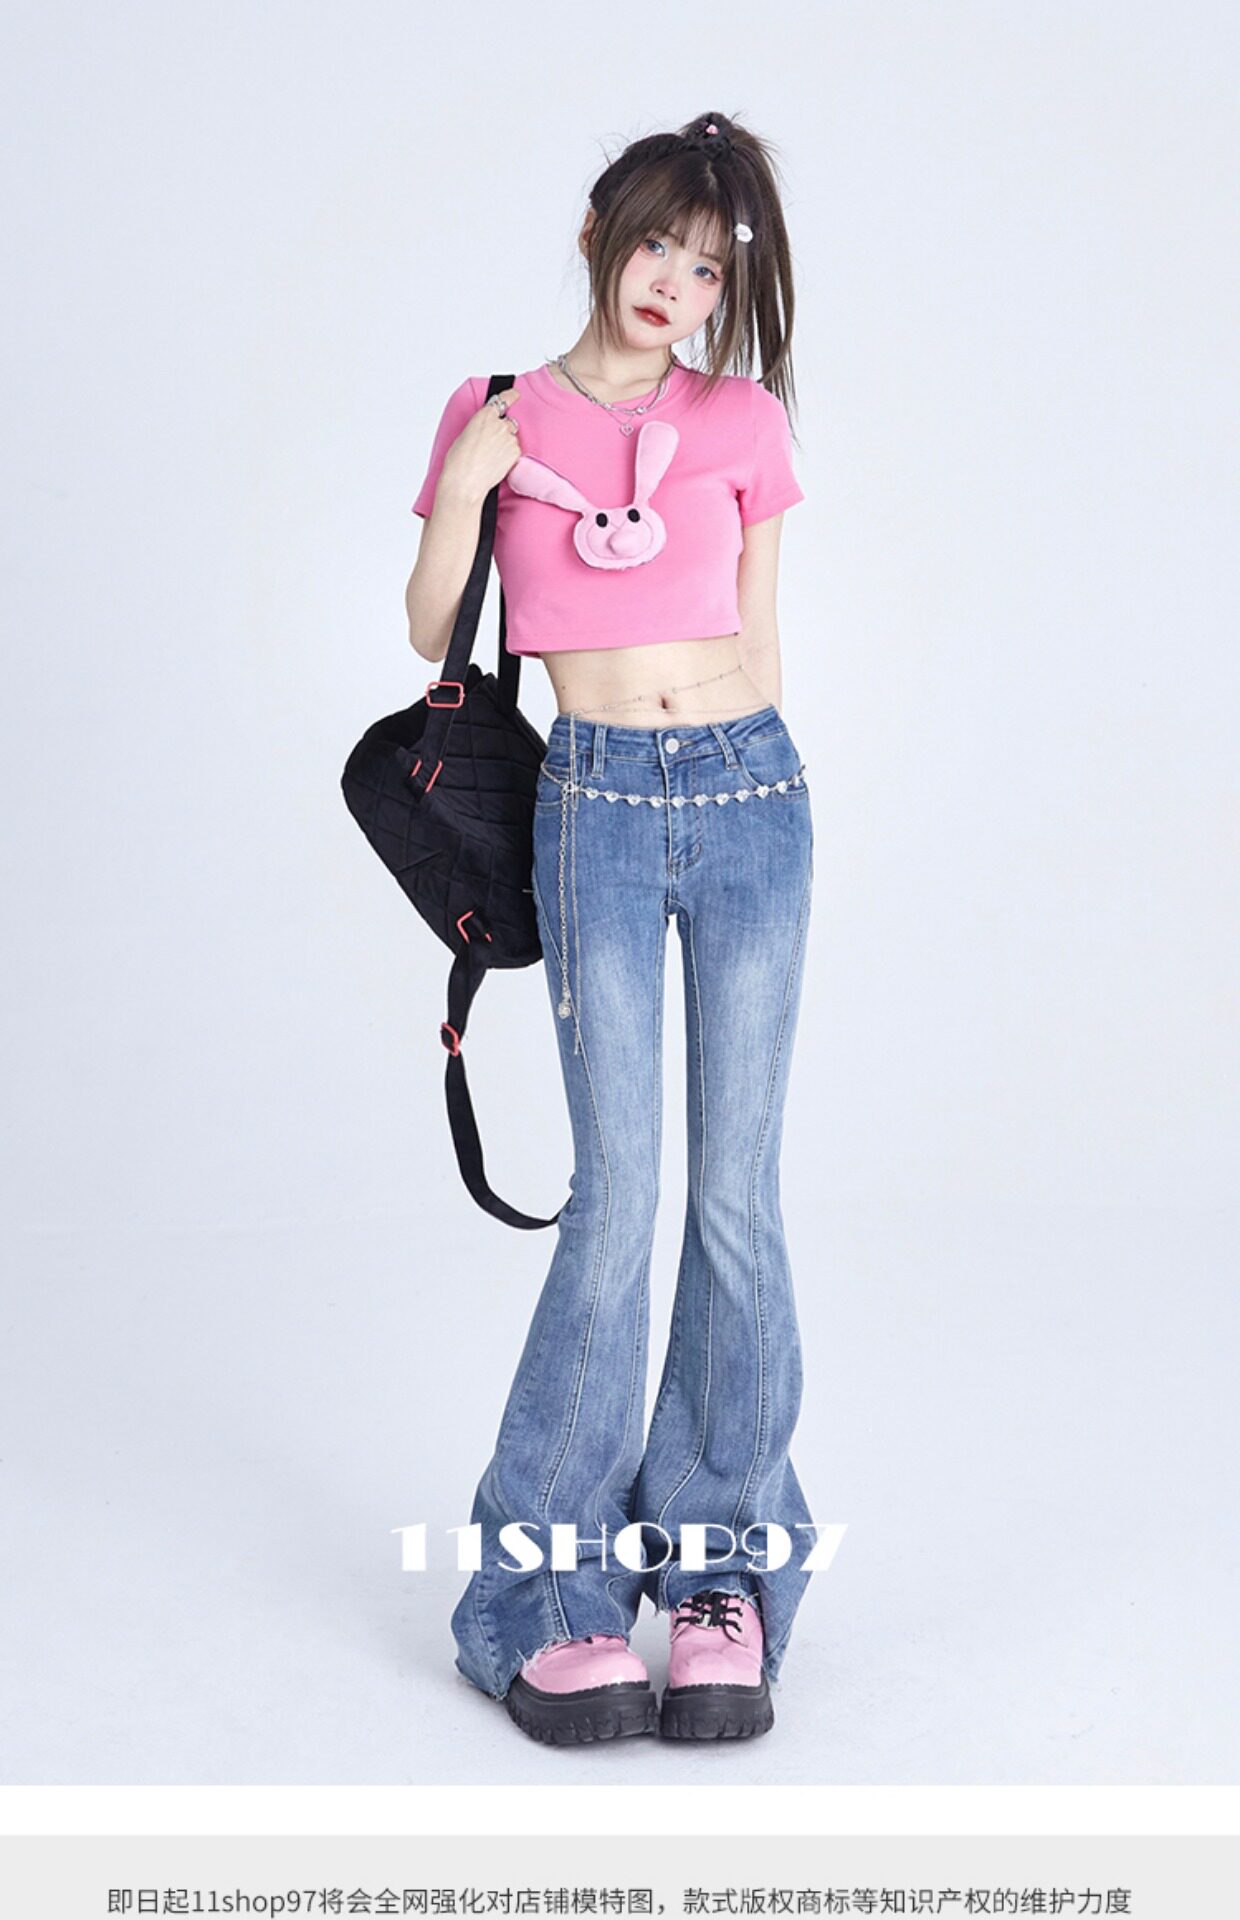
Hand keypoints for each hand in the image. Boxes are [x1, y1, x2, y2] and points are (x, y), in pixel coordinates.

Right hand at [438, 387, 522, 503]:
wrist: (465, 481)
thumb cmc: (458, 461)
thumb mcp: (464, 435)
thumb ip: (479, 428)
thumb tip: (485, 432)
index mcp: (484, 415)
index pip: (503, 399)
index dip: (511, 396)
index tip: (516, 394)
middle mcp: (499, 424)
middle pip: (508, 422)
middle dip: (503, 431)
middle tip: (493, 445)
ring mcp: (509, 438)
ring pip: (511, 438)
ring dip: (505, 445)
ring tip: (491, 459)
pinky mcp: (515, 453)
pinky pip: (515, 451)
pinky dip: (508, 457)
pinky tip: (496, 464)